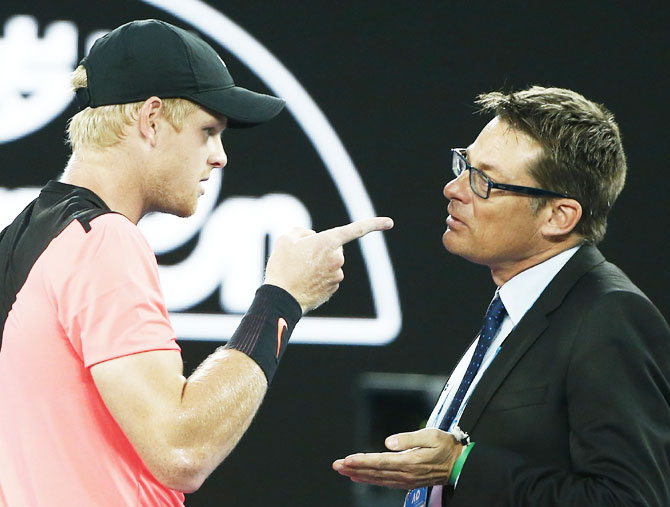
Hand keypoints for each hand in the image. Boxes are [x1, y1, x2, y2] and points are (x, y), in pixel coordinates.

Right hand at [264, 217, 392, 312]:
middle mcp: (337, 258)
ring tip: (298, 272)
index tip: (390, 222)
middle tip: (300, 257)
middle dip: (321, 249)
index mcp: (329, 242)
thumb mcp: (286, 239)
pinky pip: (328, 277)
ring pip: (330, 263)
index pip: (356, 229)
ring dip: (318, 265)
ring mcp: (337, 275)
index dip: (374, 224)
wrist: (280, 298)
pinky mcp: (334, 288)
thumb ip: (302, 232)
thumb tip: (312, 238)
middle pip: (334, 248)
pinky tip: (304, 282)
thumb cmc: (282, 266)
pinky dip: (318, 278)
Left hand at [332, 429, 462, 488]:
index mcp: (410, 462)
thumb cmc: (446, 446)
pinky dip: (371, 479)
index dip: (361, 461)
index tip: (346, 459)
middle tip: (337, 466)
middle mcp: (406, 474)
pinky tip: (362, 476)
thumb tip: (388, 442)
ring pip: (378, 479)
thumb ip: (407, 438)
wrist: (460, 464)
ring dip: (360, 474)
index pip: (380, 462)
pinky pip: (385, 482)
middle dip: (354, 468)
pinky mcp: (408, 482)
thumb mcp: (430, 435)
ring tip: (344, 471)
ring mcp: (406, 480)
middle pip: (375, 472)